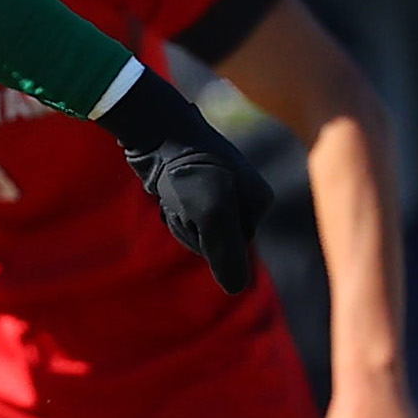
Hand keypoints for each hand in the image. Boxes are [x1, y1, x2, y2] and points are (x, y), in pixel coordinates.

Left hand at [101, 69, 275, 293]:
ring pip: (197, 229)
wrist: (157, 129)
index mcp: (260, 201)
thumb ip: (226, 253)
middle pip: (215, 241)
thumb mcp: (212, 215)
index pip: (232, 249)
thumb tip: (236, 289)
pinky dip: (172, 208)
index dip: (206, 239)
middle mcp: (247, 195)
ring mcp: (223, 190)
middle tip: (182, 200)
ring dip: (178, 219)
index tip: (198, 211)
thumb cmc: (187, 171)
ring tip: (173, 192)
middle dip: (191, 229)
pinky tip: (167, 190)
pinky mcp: (199, 185)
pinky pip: (186, 213)